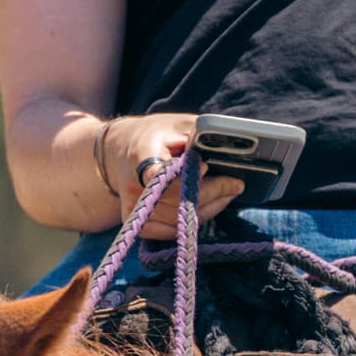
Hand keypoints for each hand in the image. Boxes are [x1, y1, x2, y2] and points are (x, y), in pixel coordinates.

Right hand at [92, 112, 248, 238]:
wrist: (119, 150)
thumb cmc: (155, 135)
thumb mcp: (178, 124)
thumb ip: (200, 135)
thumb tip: (230, 150)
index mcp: (142, 156)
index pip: (167, 178)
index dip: (192, 178)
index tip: (210, 167)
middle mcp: (134, 186)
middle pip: (180, 202)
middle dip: (214, 193)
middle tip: (237, 185)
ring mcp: (133, 208)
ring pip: (179, 220)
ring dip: (209, 208)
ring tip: (227, 193)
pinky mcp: (135, 222)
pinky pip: (170, 231)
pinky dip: (191, 221)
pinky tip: (207, 206)